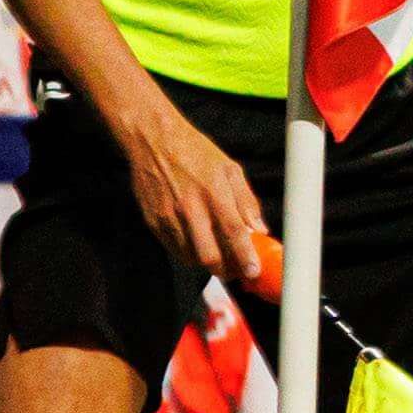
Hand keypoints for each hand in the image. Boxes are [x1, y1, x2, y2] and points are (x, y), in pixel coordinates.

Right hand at [113, 89, 272, 283]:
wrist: (154, 141)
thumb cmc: (196, 153)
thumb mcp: (229, 169)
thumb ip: (246, 201)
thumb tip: (260, 229)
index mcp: (214, 192)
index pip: (233, 232)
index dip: (245, 256)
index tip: (253, 271)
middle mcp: (190, 208)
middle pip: (209, 254)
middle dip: (226, 270)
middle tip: (238, 271)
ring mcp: (168, 217)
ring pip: (190, 257)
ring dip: (209, 265)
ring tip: (222, 261)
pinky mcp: (153, 222)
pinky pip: (174, 249)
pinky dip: (190, 255)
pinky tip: (200, 248)